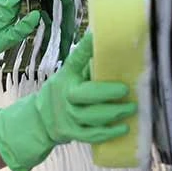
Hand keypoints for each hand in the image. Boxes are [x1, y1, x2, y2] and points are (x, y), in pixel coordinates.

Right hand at [0, 32, 136, 170]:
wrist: (40, 120)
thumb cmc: (64, 92)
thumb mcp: (70, 75)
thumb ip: (87, 65)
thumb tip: (109, 45)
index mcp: (66, 77)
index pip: (74, 61)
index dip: (84, 49)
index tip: (94, 36)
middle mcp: (65, 96)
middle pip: (84, 94)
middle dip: (106, 92)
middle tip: (126, 90)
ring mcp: (67, 116)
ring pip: (90, 116)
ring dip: (113, 113)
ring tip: (131, 108)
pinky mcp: (72, 133)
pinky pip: (92, 134)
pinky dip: (109, 133)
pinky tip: (124, 128)